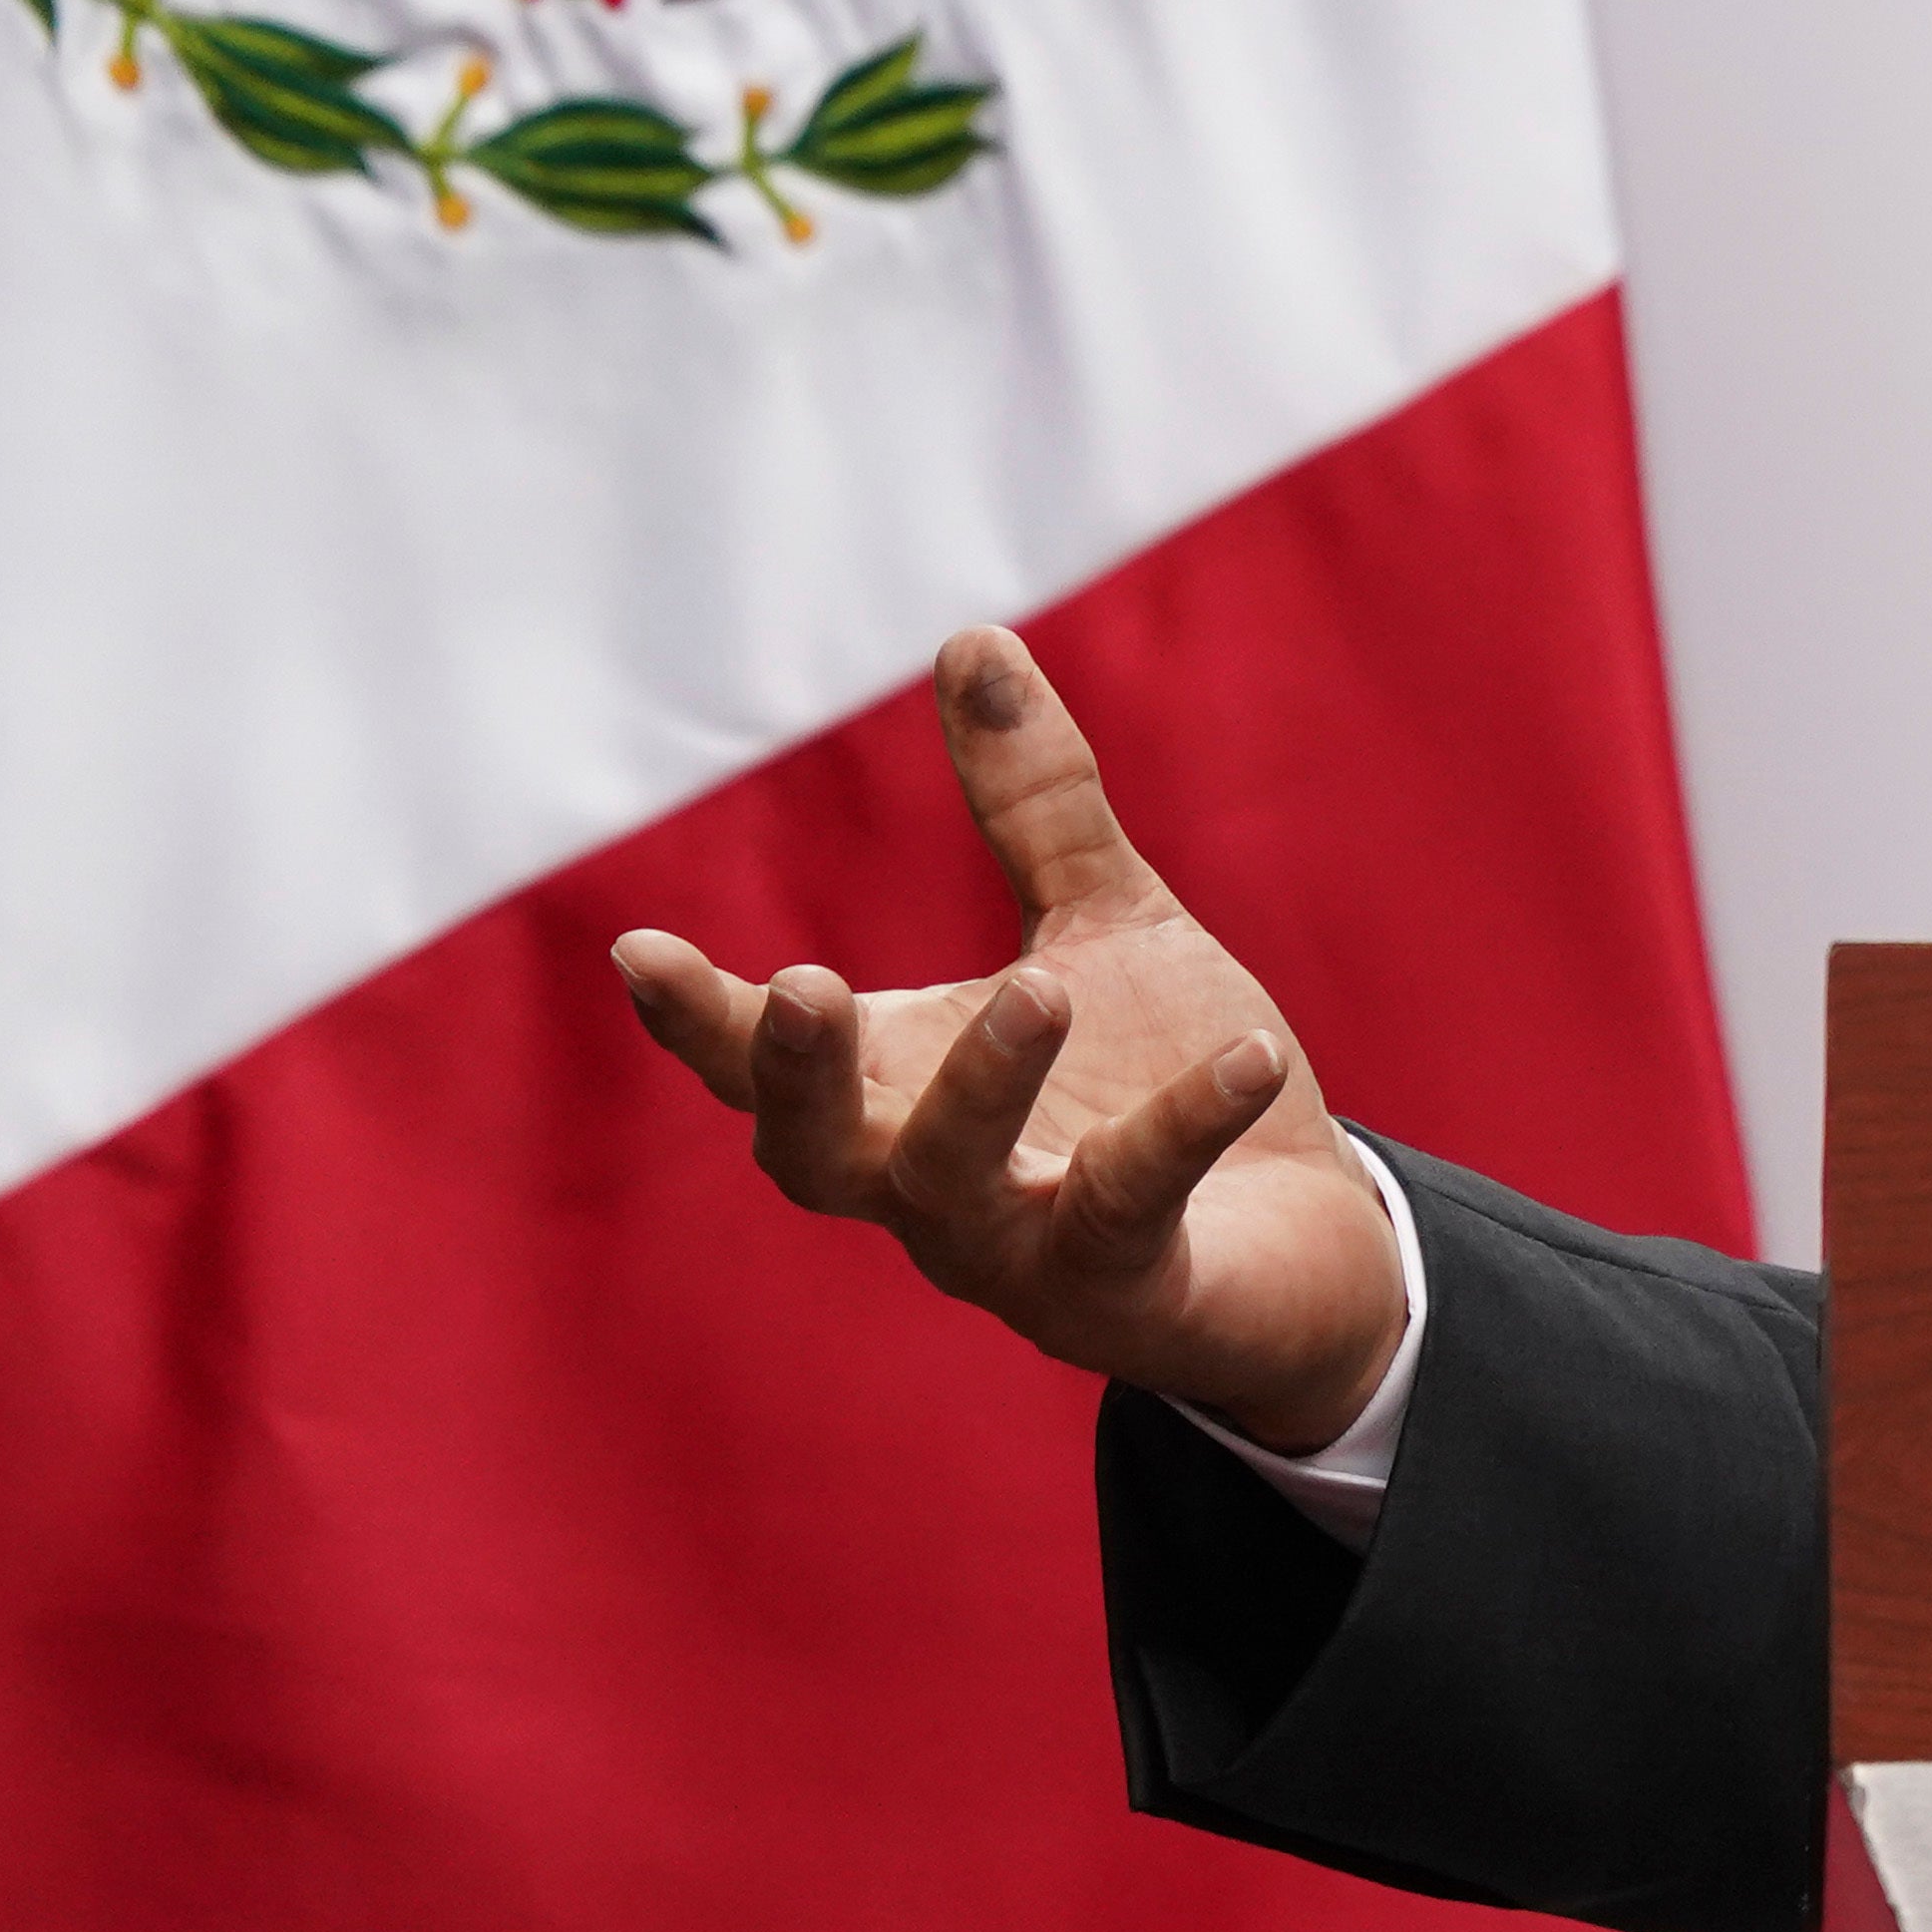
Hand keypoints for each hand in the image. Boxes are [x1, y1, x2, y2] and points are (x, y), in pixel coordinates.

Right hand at [613, 627, 1407, 1454]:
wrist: (1295, 1239)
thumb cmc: (1156, 1076)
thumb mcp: (1100, 925)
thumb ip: (1031, 805)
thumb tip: (970, 637)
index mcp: (900, 1092)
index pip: (764, 1068)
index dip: (698, 1020)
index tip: (636, 951)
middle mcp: (930, 1190)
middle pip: (815, 1154)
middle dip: (794, 1076)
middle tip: (797, 984)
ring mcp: (1019, 1255)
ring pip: (957, 1192)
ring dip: (982, 1092)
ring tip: (1035, 989)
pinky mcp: (1126, 1294)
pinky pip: (1133, 1210)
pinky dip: (1178, 1130)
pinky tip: (1241, 1055)